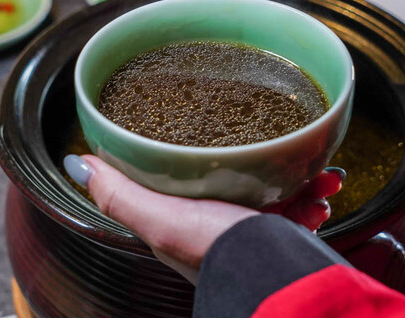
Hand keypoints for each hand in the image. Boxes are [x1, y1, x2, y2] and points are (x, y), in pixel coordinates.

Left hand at [64, 154, 343, 283]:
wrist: (272, 278)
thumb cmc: (215, 251)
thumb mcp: (159, 219)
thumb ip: (119, 194)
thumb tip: (78, 164)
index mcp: (183, 219)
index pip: (182, 176)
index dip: (192, 150)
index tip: (209, 125)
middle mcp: (217, 224)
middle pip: (231, 176)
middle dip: (249, 156)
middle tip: (266, 138)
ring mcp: (253, 230)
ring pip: (275, 187)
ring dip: (293, 174)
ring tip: (309, 168)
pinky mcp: (284, 234)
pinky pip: (303, 204)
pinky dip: (316, 193)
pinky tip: (326, 186)